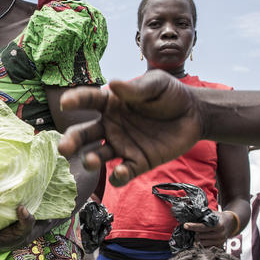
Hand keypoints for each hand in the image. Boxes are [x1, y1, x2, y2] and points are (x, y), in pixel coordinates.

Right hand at [57, 72, 202, 186]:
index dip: (75, 101)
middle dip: (72, 141)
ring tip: (90, 161)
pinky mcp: (137, 162)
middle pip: (84, 134)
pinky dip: (117, 175)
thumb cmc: (171, 95)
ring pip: (97, 155)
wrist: (194, 115)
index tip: (64, 102)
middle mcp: (110, 126)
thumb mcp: (156, 84)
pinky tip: (120, 171)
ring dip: (90, 160)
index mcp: (111, 103)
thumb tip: (113, 84)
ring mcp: (122, 145)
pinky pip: (121, 173)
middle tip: (64, 148)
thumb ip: (136, 88)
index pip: (88, 101)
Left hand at [183, 210, 237, 247]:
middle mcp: (220, 234)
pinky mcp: (219, 245)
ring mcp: (220, 241)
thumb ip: (203, 214)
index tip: (185, 225)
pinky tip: (198, 240)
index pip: (203, 227)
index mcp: (218, 225)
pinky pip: (206, 247)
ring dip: (196, 239)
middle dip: (193, 233)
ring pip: (202, 243)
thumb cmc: (219, 217)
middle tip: (188, 229)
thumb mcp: (213, 213)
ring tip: (193, 234)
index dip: (193, 226)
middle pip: (201, 236)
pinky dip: (201, 244)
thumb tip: (190, 212)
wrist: (231, 223)